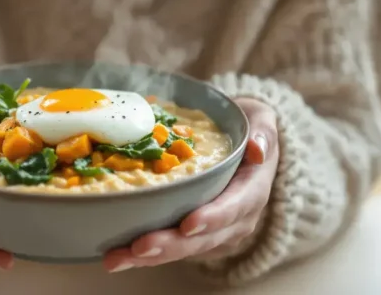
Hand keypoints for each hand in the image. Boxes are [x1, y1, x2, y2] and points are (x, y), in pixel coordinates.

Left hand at [103, 97, 278, 272]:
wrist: (245, 144)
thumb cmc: (248, 128)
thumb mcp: (261, 120)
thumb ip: (263, 132)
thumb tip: (257, 148)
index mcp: (252, 191)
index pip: (234, 207)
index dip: (212, 218)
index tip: (188, 223)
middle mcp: (236, 219)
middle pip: (203, 237)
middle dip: (170, 245)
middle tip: (139, 248)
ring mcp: (215, 230)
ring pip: (183, 248)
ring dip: (150, 256)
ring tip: (117, 259)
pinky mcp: (194, 234)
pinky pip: (171, 246)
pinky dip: (144, 254)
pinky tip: (117, 256)